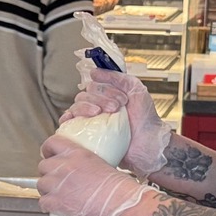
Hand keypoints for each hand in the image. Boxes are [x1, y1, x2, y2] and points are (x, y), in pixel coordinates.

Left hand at [38, 135, 153, 215]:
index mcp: (76, 153)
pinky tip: (56, 207)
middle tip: (57, 180)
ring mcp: (58, 184)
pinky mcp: (56, 202)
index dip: (47, 150)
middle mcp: (64, 166)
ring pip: (40, 184)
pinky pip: (42, 202)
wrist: (119, 205)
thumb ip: (86, 163)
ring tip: (58, 194)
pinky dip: (47, 206)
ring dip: (47, 189)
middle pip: (43, 166)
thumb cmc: (118, 188)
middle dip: (48, 173)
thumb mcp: (102, 164)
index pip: (52, 143)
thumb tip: (83, 170)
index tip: (48, 154)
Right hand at [65, 60, 171, 177]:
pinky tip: (73, 119)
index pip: (94, 85)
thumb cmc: (145, 119)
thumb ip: (118, 77)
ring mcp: (90, 122)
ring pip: (76, 107)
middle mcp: (96, 107)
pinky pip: (68, 125)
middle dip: (100, 98)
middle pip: (84, 95)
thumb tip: (94, 72)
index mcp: (106, 97)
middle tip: (116, 108)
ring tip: (102, 113)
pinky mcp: (85, 136)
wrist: (148, 143)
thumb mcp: (136, 89)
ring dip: (86, 107)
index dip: (106, 89)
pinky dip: (67, 119)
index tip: (123, 99)